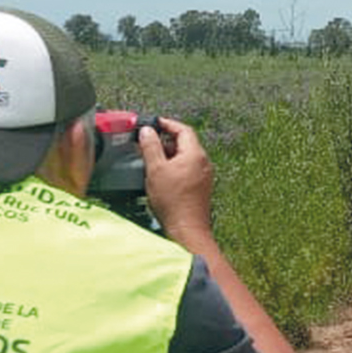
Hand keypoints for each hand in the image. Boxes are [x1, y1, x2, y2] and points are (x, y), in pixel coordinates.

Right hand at [139, 116, 212, 238]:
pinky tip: (161, 175)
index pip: (183, 130)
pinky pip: (187, 169)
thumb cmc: (173, 201)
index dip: (167, 124)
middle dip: (165, 140)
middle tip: (148, 142)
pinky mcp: (201, 187)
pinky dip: (174, 167)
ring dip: (168, 155)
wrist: (187, 229)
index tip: (153, 123)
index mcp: (195, 154)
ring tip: (151, 160)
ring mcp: (204, 175)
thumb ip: (151, 147)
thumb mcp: (156, 170)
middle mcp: (203, 162)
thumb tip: (147, 130)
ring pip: (185, 157)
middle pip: (185, 143)